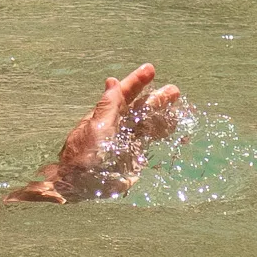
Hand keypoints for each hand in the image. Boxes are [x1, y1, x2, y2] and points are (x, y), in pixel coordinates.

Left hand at [30, 64, 186, 200]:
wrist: (80, 187)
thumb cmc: (84, 156)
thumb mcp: (96, 128)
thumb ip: (108, 106)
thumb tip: (112, 82)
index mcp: (105, 116)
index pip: (123, 95)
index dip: (136, 82)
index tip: (150, 69)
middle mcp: (116, 126)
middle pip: (139, 108)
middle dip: (155, 98)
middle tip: (174, 91)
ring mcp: (125, 141)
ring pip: (146, 123)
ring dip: (161, 114)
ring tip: (176, 107)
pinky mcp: (132, 158)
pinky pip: (148, 141)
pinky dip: (159, 132)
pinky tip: (171, 127)